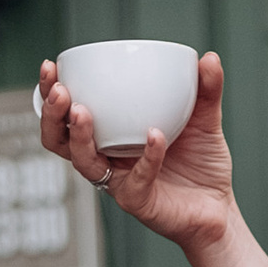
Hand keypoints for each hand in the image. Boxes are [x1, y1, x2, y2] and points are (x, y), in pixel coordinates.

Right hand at [38, 49, 236, 253]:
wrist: (218, 209)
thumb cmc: (200, 165)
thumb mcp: (205, 120)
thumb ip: (206, 91)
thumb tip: (210, 57)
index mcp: (109, 135)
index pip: (67, 113)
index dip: (49, 92)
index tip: (49, 66)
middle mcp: (105, 158)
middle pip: (59, 139)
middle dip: (51, 114)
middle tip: (60, 90)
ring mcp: (118, 182)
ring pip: (83, 162)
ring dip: (78, 135)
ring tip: (82, 111)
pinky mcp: (138, 202)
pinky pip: (136, 179)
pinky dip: (145, 155)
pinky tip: (154, 135)